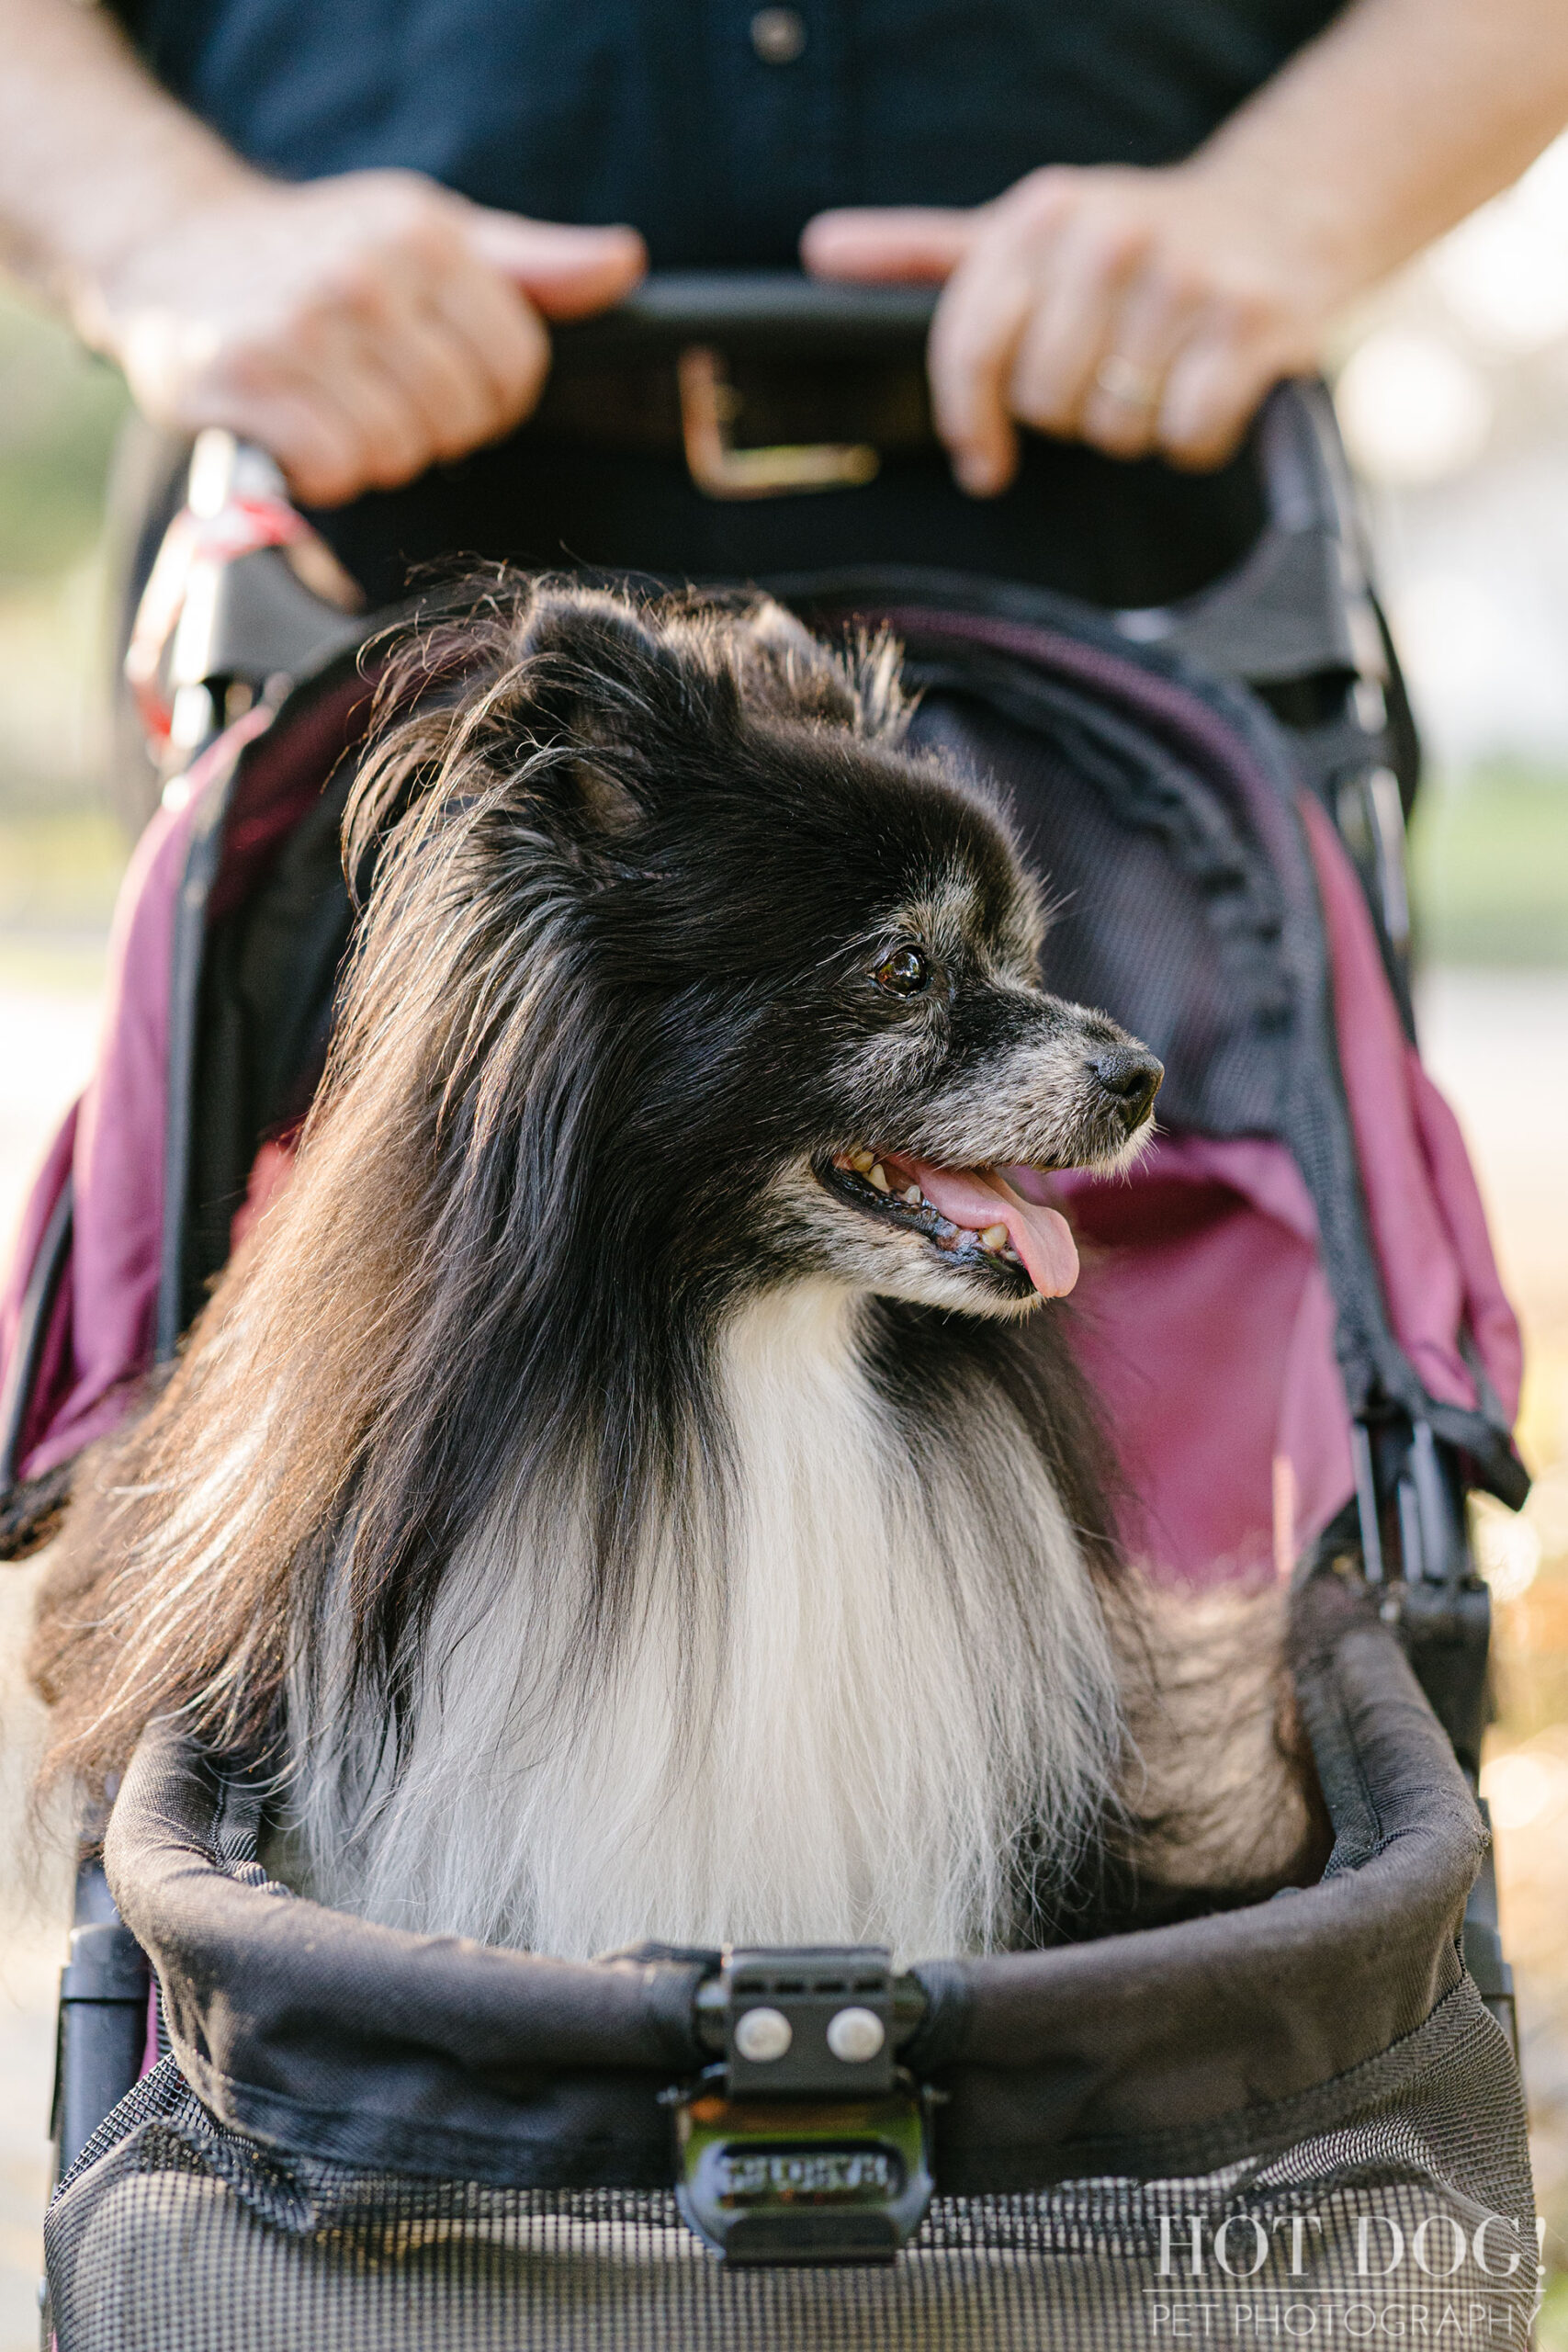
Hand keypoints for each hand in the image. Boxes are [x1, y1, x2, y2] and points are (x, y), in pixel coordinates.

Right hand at [72, 167, 645, 505]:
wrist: (172, 250)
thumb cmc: (319, 254)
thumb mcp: (429, 236)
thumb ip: (532, 266)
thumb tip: (623, 266)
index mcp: (425, 235)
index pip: (517, 367)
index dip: (487, 395)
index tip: (437, 376)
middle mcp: (364, 274)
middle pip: (459, 419)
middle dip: (423, 425)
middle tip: (369, 389)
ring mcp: (300, 326)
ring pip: (397, 451)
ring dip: (367, 451)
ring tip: (326, 402)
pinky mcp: (244, 379)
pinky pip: (334, 469)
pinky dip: (318, 472)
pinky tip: (292, 431)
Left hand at [803, 162, 1344, 488]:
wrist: (1285, 209)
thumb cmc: (1134, 241)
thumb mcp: (1026, 232)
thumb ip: (922, 253)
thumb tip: (818, 250)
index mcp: (1042, 215)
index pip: (970, 351)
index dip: (968, 423)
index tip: (981, 458)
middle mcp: (1110, 236)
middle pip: (1043, 403)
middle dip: (1068, 412)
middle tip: (1103, 377)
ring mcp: (1185, 279)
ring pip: (1112, 428)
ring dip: (1132, 427)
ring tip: (1157, 375)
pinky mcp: (1250, 325)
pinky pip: (1184, 438)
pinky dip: (1194, 437)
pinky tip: (1206, 389)